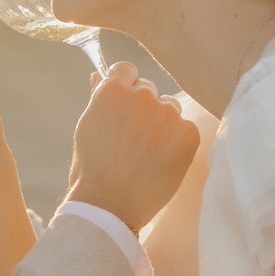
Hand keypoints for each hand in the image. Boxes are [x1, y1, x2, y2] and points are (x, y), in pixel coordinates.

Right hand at [65, 62, 199, 231]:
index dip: (125, 87)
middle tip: (133, 140)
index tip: (124, 107)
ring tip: (147, 154)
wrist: (110, 205)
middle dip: (143, 108)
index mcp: (112, 90)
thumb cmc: (92, 170)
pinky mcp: (188, 133)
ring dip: (162, 124)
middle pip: (149, 88)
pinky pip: (185, 129)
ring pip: (170, 108)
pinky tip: (161, 162)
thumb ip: (97, 99)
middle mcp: (142, 95)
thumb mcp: (87, 129)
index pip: (127, 70)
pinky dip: (177, 144)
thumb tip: (98, 75)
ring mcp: (167, 113)